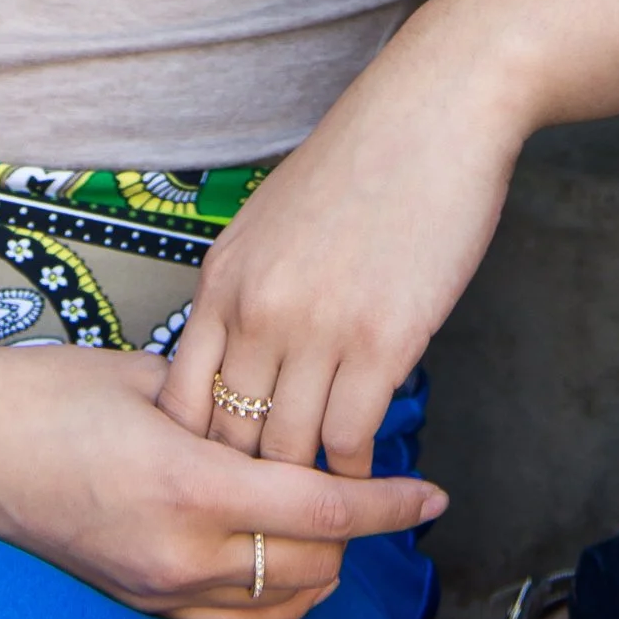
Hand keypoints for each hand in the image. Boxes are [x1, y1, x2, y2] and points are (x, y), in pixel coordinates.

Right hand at [0, 336, 445, 618]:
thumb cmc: (42, 394)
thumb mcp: (148, 375)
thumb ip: (223, 399)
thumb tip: (286, 398)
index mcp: (187, 483)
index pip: (320, 510)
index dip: (386, 504)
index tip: (428, 493)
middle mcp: (178, 553)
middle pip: (312, 570)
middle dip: (356, 536)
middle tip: (371, 486)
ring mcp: (154, 589)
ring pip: (277, 613)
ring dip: (315, 574)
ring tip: (327, 525)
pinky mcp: (135, 602)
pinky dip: (267, 602)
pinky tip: (273, 556)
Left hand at [161, 4, 531, 480]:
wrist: (436, 109)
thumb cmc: (364, 158)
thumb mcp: (273, 221)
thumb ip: (251, 290)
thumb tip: (246, 360)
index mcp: (224, 277)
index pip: (183, 403)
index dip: (201, 453)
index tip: (227, 474)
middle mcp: (258, 307)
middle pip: (231, 439)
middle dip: (251, 481)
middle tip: (275, 510)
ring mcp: (317, 327)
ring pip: (290, 452)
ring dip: (307, 486)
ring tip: (322, 505)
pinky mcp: (381, 340)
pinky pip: (351, 439)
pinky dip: (357, 470)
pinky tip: (367, 471)